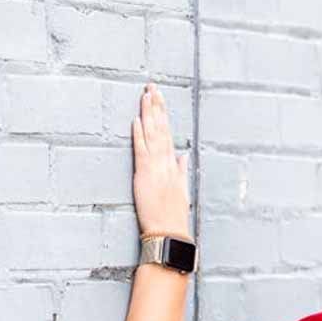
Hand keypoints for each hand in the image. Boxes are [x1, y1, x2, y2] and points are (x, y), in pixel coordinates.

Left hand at [132, 82, 190, 238]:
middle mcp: (166, 163)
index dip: (164, 115)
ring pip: (153, 135)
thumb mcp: (182, 191)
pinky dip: (140, 135)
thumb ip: (182, 171)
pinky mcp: (145, 175)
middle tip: (152, 87)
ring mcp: (156, 168)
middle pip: (161, 129)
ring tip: (146, 95)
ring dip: (149, 114)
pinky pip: (142, 151)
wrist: (169, 233)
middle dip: (156, 107)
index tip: (160, 98)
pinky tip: (138, 120)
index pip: (168, 134)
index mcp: (173, 166)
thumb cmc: (174, 216)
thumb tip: (183, 156)